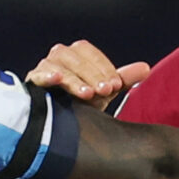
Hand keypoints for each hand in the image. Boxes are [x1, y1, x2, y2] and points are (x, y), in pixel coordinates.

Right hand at [26, 40, 149, 109]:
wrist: (59, 124)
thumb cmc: (82, 104)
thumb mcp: (104, 92)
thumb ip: (123, 79)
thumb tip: (147, 68)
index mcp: (76, 55)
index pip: (89, 53)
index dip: (103, 67)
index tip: (115, 85)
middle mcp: (58, 57)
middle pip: (74, 57)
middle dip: (92, 74)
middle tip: (106, 91)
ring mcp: (44, 68)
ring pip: (57, 65)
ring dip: (74, 79)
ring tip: (88, 94)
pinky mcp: (32, 83)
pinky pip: (37, 75)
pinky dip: (46, 76)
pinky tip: (57, 81)